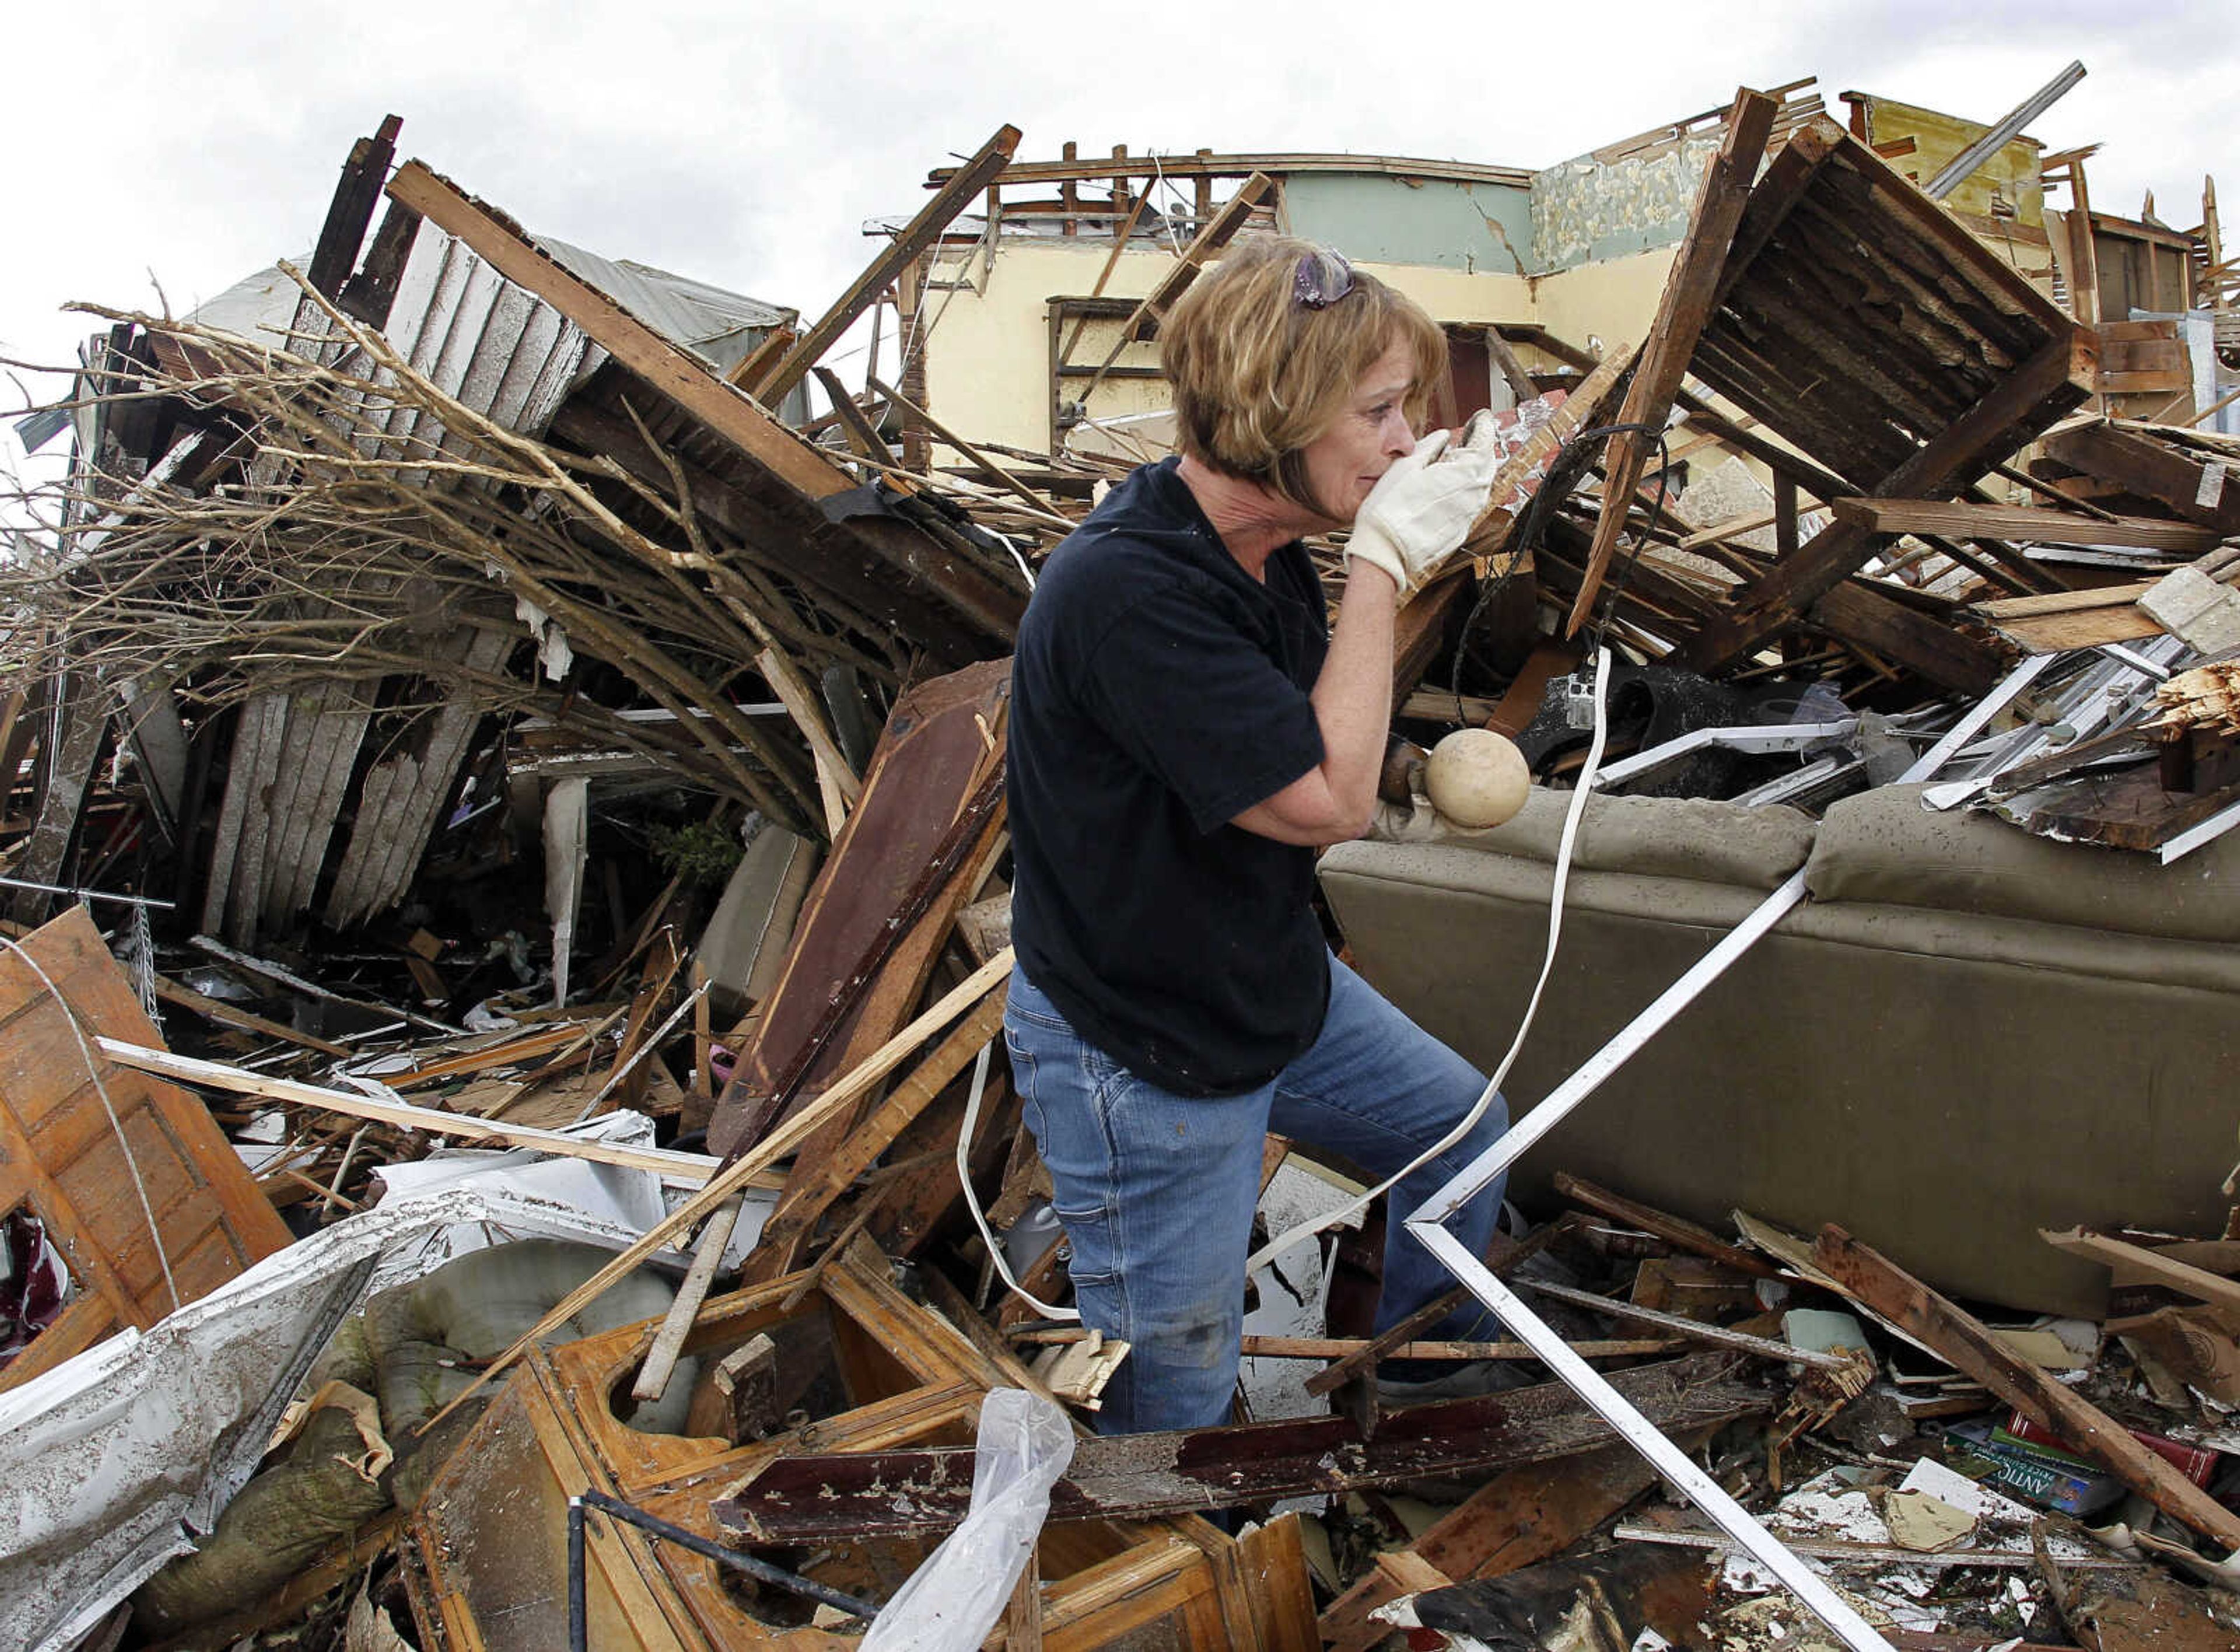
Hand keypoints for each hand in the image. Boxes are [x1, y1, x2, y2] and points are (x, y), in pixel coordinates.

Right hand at [1342, 413, 1502, 600]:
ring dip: (1474, 470)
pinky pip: (1470, 505)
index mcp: (1463, 473)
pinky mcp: (1460, 531)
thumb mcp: (1406, 466)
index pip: (1484, 442)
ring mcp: (1469, 515)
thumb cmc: (1389, 508)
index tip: (1481, 418)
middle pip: (1487, 464)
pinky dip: (1465, 492)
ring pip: (1481, 486)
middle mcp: (1474, 495)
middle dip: (1481, 447)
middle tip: (1470, 437)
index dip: (1484, 426)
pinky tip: (1449, 489)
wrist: (1384, 551)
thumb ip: (1430, 446)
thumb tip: (1443, 437)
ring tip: (1458, 462)